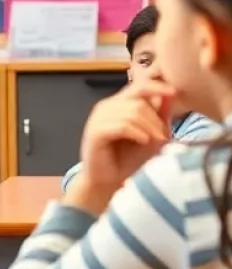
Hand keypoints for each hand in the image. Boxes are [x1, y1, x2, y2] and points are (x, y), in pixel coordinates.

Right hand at [78, 79, 174, 195]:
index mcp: (118, 104)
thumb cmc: (129, 161)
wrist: (108, 183)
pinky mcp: (95, 132)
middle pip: (138, 99)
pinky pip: (122, 125)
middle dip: (156, 118)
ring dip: (149, 127)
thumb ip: (158, 117)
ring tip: (155, 142)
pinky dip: (137, 133)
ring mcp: (98, 118)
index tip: (174, 92)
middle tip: (163, 138)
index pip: (137, 86)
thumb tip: (169, 96)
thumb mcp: (151, 137)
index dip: (156, 86)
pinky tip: (143, 141)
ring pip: (131, 112)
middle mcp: (106, 106)